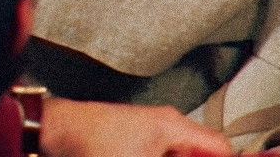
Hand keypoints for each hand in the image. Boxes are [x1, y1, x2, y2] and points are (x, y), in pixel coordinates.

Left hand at [41, 97, 233, 156]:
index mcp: (175, 126)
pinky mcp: (136, 141)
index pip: (220, 147)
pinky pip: (162, 154)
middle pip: (201, 153)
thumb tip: (212, 155)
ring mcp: (151, 132)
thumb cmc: (95, 143)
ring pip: (180, 154)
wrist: (58, 133)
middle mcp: (167, 125)